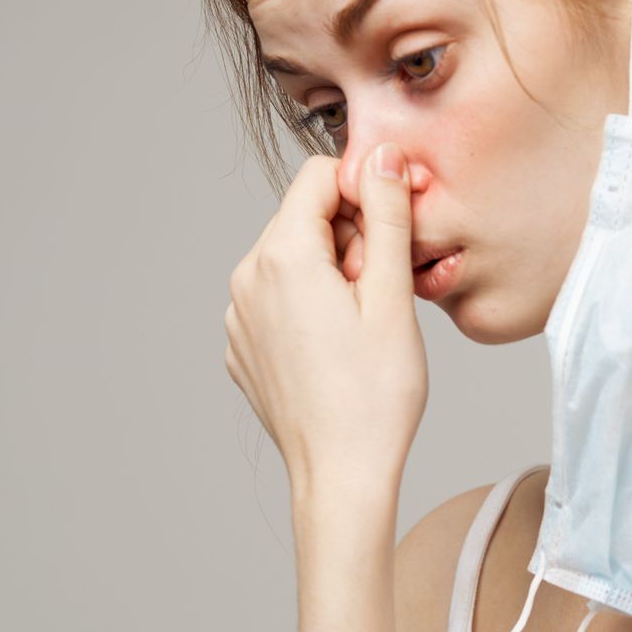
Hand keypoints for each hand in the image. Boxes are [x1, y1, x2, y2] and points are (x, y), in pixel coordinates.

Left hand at [223, 142, 427, 493]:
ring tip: (363, 326)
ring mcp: (237, 316)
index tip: (393, 236)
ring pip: (292, 259)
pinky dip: (311, 307)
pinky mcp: (242, 347)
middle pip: (305, 218)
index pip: (319, 177)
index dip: (364, 194)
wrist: (341, 476)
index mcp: (281, 257)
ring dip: (332, 273)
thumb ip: (386, 216)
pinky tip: (339, 350)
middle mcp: (245, 278)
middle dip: (350, 238)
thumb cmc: (375, 395)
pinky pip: (278, 300)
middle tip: (383, 293)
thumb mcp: (392, 296)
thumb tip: (384, 155)